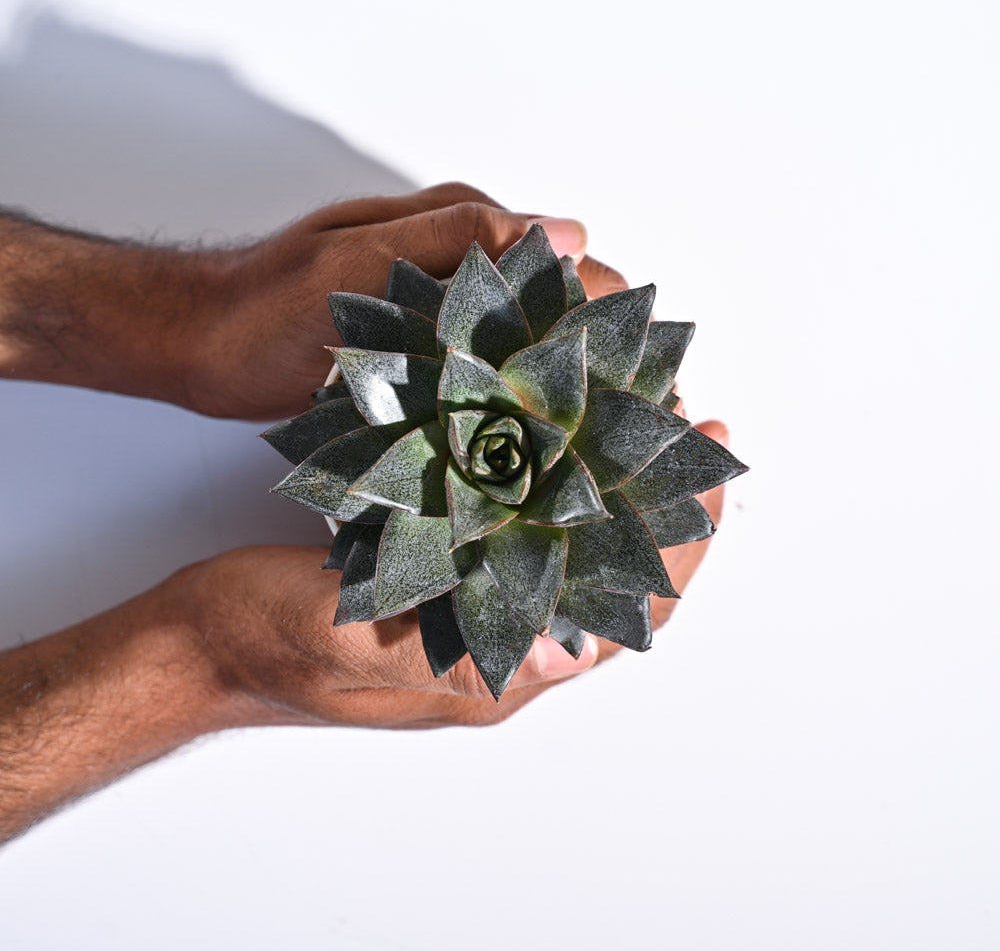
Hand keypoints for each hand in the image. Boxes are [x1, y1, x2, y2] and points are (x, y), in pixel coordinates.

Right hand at [179, 420, 727, 726]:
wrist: (198, 643)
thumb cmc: (259, 643)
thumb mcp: (343, 641)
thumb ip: (445, 656)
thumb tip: (568, 661)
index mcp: (490, 676)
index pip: (619, 619)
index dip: (677, 552)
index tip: (712, 478)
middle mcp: (494, 645)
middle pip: (610, 581)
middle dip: (661, 510)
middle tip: (696, 431)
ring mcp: (469, 611)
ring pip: (570, 553)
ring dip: (613, 493)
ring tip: (646, 425)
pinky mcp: (438, 579)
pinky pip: (518, 536)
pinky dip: (552, 489)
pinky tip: (559, 443)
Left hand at [184, 182, 626, 419]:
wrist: (204, 344)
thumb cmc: (270, 303)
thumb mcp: (357, 261)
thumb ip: (454, 236)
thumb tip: (568, 232)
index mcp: (463, 230)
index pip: (570, 264)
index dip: (614, 315)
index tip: (645, 376)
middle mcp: (466, 271)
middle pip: (561, 311)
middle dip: (602, 362)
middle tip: (634, 426)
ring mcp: (447, 318)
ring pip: (531, 351)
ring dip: (564, 392)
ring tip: (601, 450)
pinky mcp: (428, 361)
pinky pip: (490, 380)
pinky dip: (516, 410)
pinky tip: (534, 451)